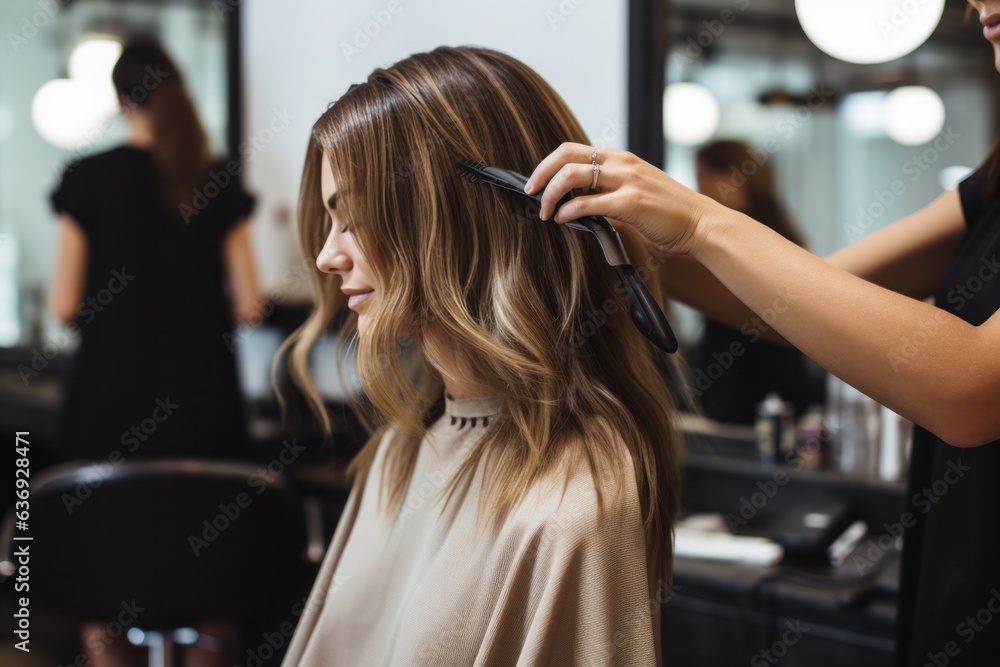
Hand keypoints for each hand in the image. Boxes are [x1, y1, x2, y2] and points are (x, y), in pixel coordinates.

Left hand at [523, 142, 720, 255]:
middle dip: (540, 174)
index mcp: (619, 158)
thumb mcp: (633, 191)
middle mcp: (621, 162)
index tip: (536, 183)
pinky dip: (568, 212)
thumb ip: (607, 191)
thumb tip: (574, 203)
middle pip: (566, 155)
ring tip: (545, 212)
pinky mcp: (631, 202)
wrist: (699, 222)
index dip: (547, 164)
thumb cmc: (666, 212)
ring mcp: (626, 180)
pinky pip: (588, 204)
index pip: (572, 149)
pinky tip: (563, 220)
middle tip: (530, 193)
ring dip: (551, 194)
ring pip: (572, 175)